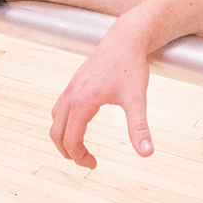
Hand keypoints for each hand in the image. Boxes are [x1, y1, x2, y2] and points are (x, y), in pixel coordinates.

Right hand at [49, 35, 153, 168]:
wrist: (126, 39)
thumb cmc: (131, 66)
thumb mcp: (137, 99)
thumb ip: (140, 127)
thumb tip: (147, 153)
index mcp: (83, 101)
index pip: (71, 139)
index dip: (80, 157)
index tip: (94, 164)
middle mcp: (71, 95)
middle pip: (56, 133)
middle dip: (68, 152)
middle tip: (86, 161)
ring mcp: (70, 87)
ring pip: (55, 120)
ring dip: (63, 137)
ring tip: (80, 147)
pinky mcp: (74, 82)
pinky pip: (59, 108)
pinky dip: (63, 122)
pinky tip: (81, 124)